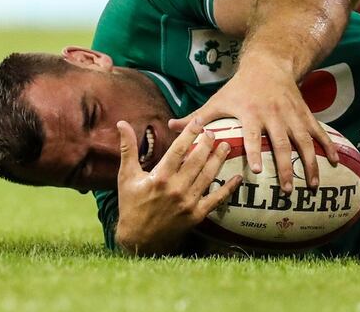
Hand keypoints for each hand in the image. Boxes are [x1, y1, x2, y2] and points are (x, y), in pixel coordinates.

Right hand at [114, 120, 240, 254]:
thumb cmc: (131, 204)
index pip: (178, 150)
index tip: (198, 121)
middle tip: (214, 132)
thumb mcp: (126, 176)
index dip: (189, 134)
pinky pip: (216, 199)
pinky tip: (237, 177)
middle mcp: (176, 189)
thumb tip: (121, 123)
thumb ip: (128, 148)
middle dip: (207, 144)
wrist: (139, 239)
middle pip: (197, 161)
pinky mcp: (196, 215)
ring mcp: (188, 202)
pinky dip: (228, 188)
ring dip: (219, 160)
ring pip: (208, 176)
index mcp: (159, 177)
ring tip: (226, 146)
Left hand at [169, 57, 339, 193]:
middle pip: (281, 144)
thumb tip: (169, 127)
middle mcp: (274, 115)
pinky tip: (335, 164)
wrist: (269, 64)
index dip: (256, 151)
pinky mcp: (305, 114)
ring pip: (304, 141)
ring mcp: (292, 115)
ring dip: (309, 164)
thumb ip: (196, 117)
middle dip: (285, 168)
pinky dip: (329, 147)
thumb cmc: (239, 87)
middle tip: (286, 190)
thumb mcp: (217, 99)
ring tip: (311, 185)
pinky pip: (319, 132)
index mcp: (251, 113)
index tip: (259, 171)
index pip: (253, 135)